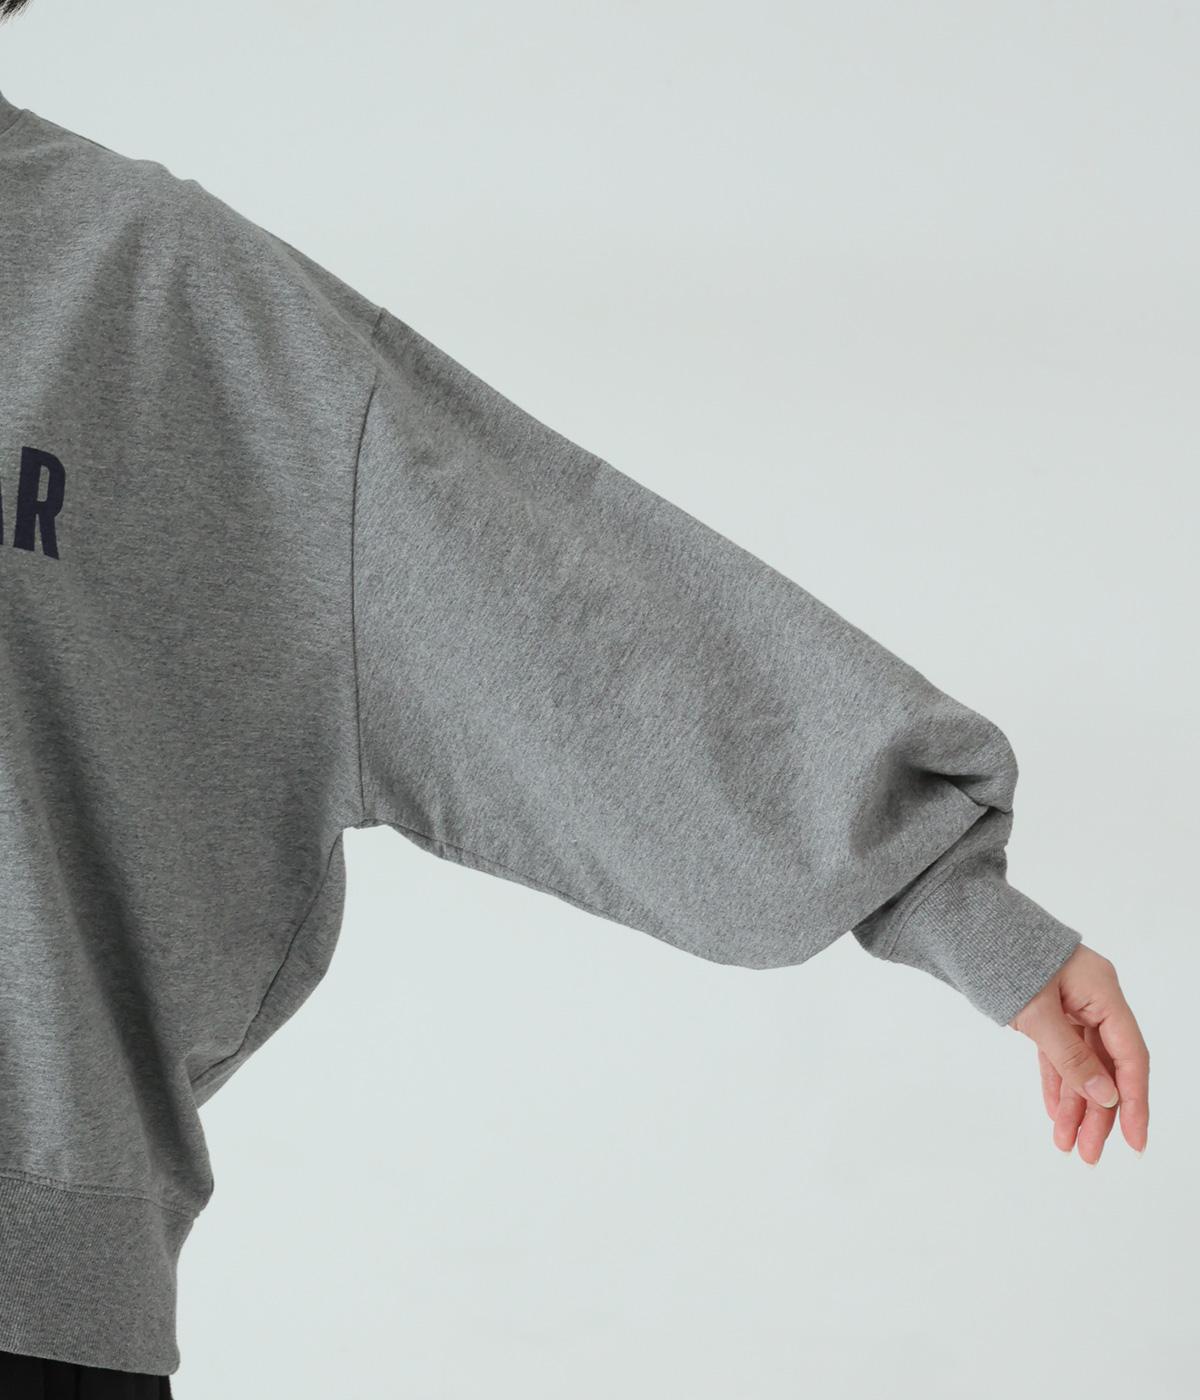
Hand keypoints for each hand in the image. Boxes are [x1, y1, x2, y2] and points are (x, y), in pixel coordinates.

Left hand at [1008, 944, 1148, 1164]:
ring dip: (1075, 1103)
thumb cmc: (1001, 956)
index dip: (1134, 1101)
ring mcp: (1071, 1004)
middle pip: (1107, 1065)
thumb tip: (1107, 1098)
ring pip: (1082, 1063)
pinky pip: (1059, 1052)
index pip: (1130, 1055)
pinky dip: (1057, 1081)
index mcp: (1102, 991)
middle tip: (1088, 1155)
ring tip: (1066, 1144)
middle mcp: (1093, 998)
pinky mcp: (1049, 1010)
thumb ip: (1071, 1056)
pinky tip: (1055, 1114)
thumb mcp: (1036, 1012)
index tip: (1134, 1142)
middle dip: (1099, 1112)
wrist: (963, 925)